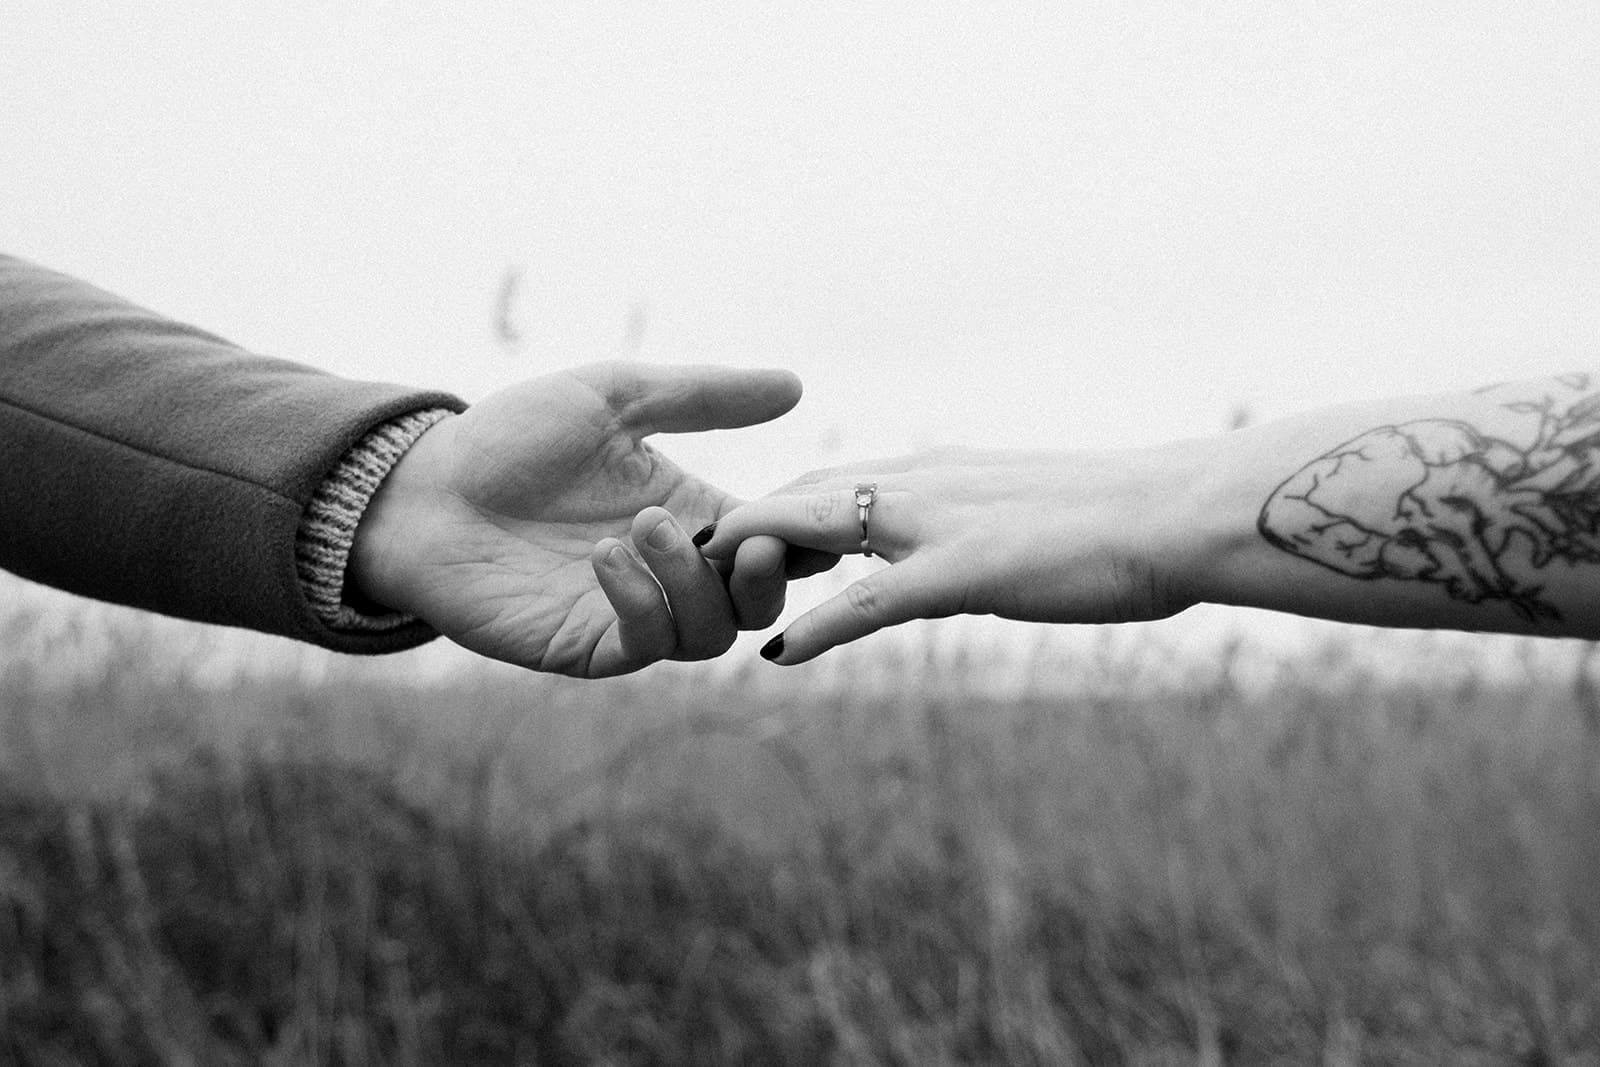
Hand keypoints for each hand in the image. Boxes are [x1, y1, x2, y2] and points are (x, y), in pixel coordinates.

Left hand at [346, 362, 803, 676]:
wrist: (422, 488)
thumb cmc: (510, 437)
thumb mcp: (614, 396)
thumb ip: (703, 395)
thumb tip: (795, 385)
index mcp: (692, 515)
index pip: (773, 541)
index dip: (798, 532)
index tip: (804, 507)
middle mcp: (672, 573)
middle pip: (759, 603)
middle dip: (766, 575)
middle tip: (750, 539)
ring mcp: (633, 615)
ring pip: (710, 633)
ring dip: (694, 583)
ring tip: (646, 526)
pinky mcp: (588, 646)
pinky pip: (645, 645)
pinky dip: (641, 603)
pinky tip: (606, 555)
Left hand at [697, 447, 1195, 663]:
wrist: (1179, 511)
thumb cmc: (1121, 520)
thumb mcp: (1030, 515)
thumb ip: (981, 526)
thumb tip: (967, 551)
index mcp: (941, 472)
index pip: (834, 482)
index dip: (778, 511)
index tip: (736, 541)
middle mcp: (926, 484)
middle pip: (804, 495)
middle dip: (743, 529)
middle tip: (686, 563)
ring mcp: (940, 523)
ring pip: (818, 528)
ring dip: (754, 560)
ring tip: (697, 594)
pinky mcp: (965, 570)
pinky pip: (871, 599)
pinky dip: (818, 624)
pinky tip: (777, 653)